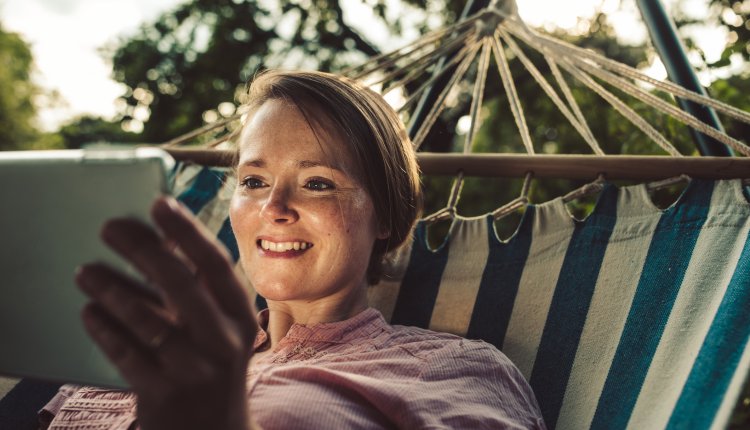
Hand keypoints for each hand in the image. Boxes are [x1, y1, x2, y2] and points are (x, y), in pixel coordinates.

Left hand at [76, 196, 257, 429]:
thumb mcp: (219, 328)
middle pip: (180, 284)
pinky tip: (89, 310)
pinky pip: (127, 354)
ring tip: (86, 271)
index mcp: (241, 316)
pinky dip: (104, 328)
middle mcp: (224, 341)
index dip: (188, 231)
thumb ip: (198, 290)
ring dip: (112, 289)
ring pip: (148, 320)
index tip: (160, 202)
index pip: (216, 264)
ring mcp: (195, 370)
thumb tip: (159, 239)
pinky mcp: (164, 394)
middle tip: (110, 228)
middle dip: (142, 250)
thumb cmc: (211, 366)